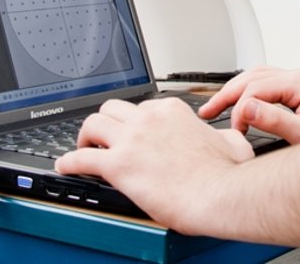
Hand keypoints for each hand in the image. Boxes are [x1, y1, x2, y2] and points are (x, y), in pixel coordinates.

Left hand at [55, 97, 251, 228]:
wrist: (218, 194)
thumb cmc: (226, 174)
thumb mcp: (233, 143)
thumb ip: (226, 136)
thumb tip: (231, 139)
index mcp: (173, 112)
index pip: (142, 107)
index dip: (133, 121)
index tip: (131, 133)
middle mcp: (149, 120)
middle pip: (112, 108)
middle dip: (104, 122)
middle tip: (102, 138)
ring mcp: (132, 140)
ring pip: (92, 124)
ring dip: (84, 137)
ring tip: (82, 149)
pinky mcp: (118, 166)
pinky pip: (82, 158)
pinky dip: (69, 162)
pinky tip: (66, 167)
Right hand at [198, 66, 299, 143]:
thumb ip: (274, 121)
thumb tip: (245, 109)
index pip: (256, 88)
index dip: (239, 109)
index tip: (237, 131)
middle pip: (253, 76)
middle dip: (227, 93)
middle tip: (207, 111)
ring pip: (259, 76)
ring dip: (236, 90)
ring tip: (216, 106)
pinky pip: (268, 81)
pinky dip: (249, 90)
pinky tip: (240, 102)